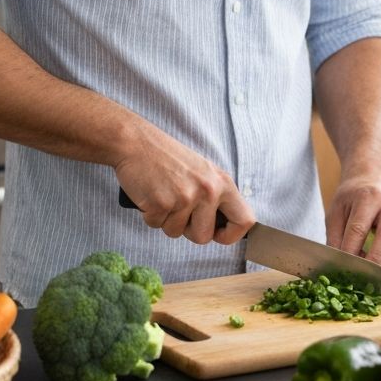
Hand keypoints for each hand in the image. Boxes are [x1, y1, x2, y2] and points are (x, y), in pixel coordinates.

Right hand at [114, 129, 253, 245]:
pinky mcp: (162, 203)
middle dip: (188, 230)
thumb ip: (215, 195)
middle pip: (204, 237)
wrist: (136, 142)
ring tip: (162, 194)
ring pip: (176, 233)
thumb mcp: (202, 171)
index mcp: (222, 182)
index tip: (216, 234)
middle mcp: (208, 190)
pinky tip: (150, 194)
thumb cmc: (167, 157)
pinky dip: (150, 215)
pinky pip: (156, 226)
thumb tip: (223, 227)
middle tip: (177, 208)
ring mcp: (185, 197)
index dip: (231, 235)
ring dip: (165, 220)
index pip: (245, 221)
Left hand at [325, 175, 380, 271]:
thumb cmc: (352, 197)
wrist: (373, 180)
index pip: (359, 227)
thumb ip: (335, 235)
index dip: (351, 250)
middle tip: (361, 277)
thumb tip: (336, 262)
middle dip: (374, 259)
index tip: (342, 266)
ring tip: (372, 278)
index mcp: (368, 196)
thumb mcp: (336, 210)